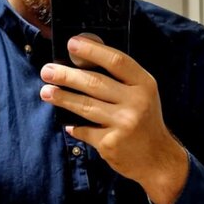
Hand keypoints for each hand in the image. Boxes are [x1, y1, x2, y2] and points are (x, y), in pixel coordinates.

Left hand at [39, 36, 188, 203]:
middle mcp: (136, 102)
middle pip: (95, 83)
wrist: (158, 159)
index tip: (71, 43)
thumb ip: (121, 80)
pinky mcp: (111, 143)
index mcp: (144, 84)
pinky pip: (85, 130)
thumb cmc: (145, 122)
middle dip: (67, 75)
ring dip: (62, 97)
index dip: (92, 50)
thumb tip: (82, 60)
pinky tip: (68, 124)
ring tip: (45, 91)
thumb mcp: (143, 95)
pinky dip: (75, 127)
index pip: (116, 61)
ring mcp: (124, 124)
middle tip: (47, 70)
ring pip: (85, 106)